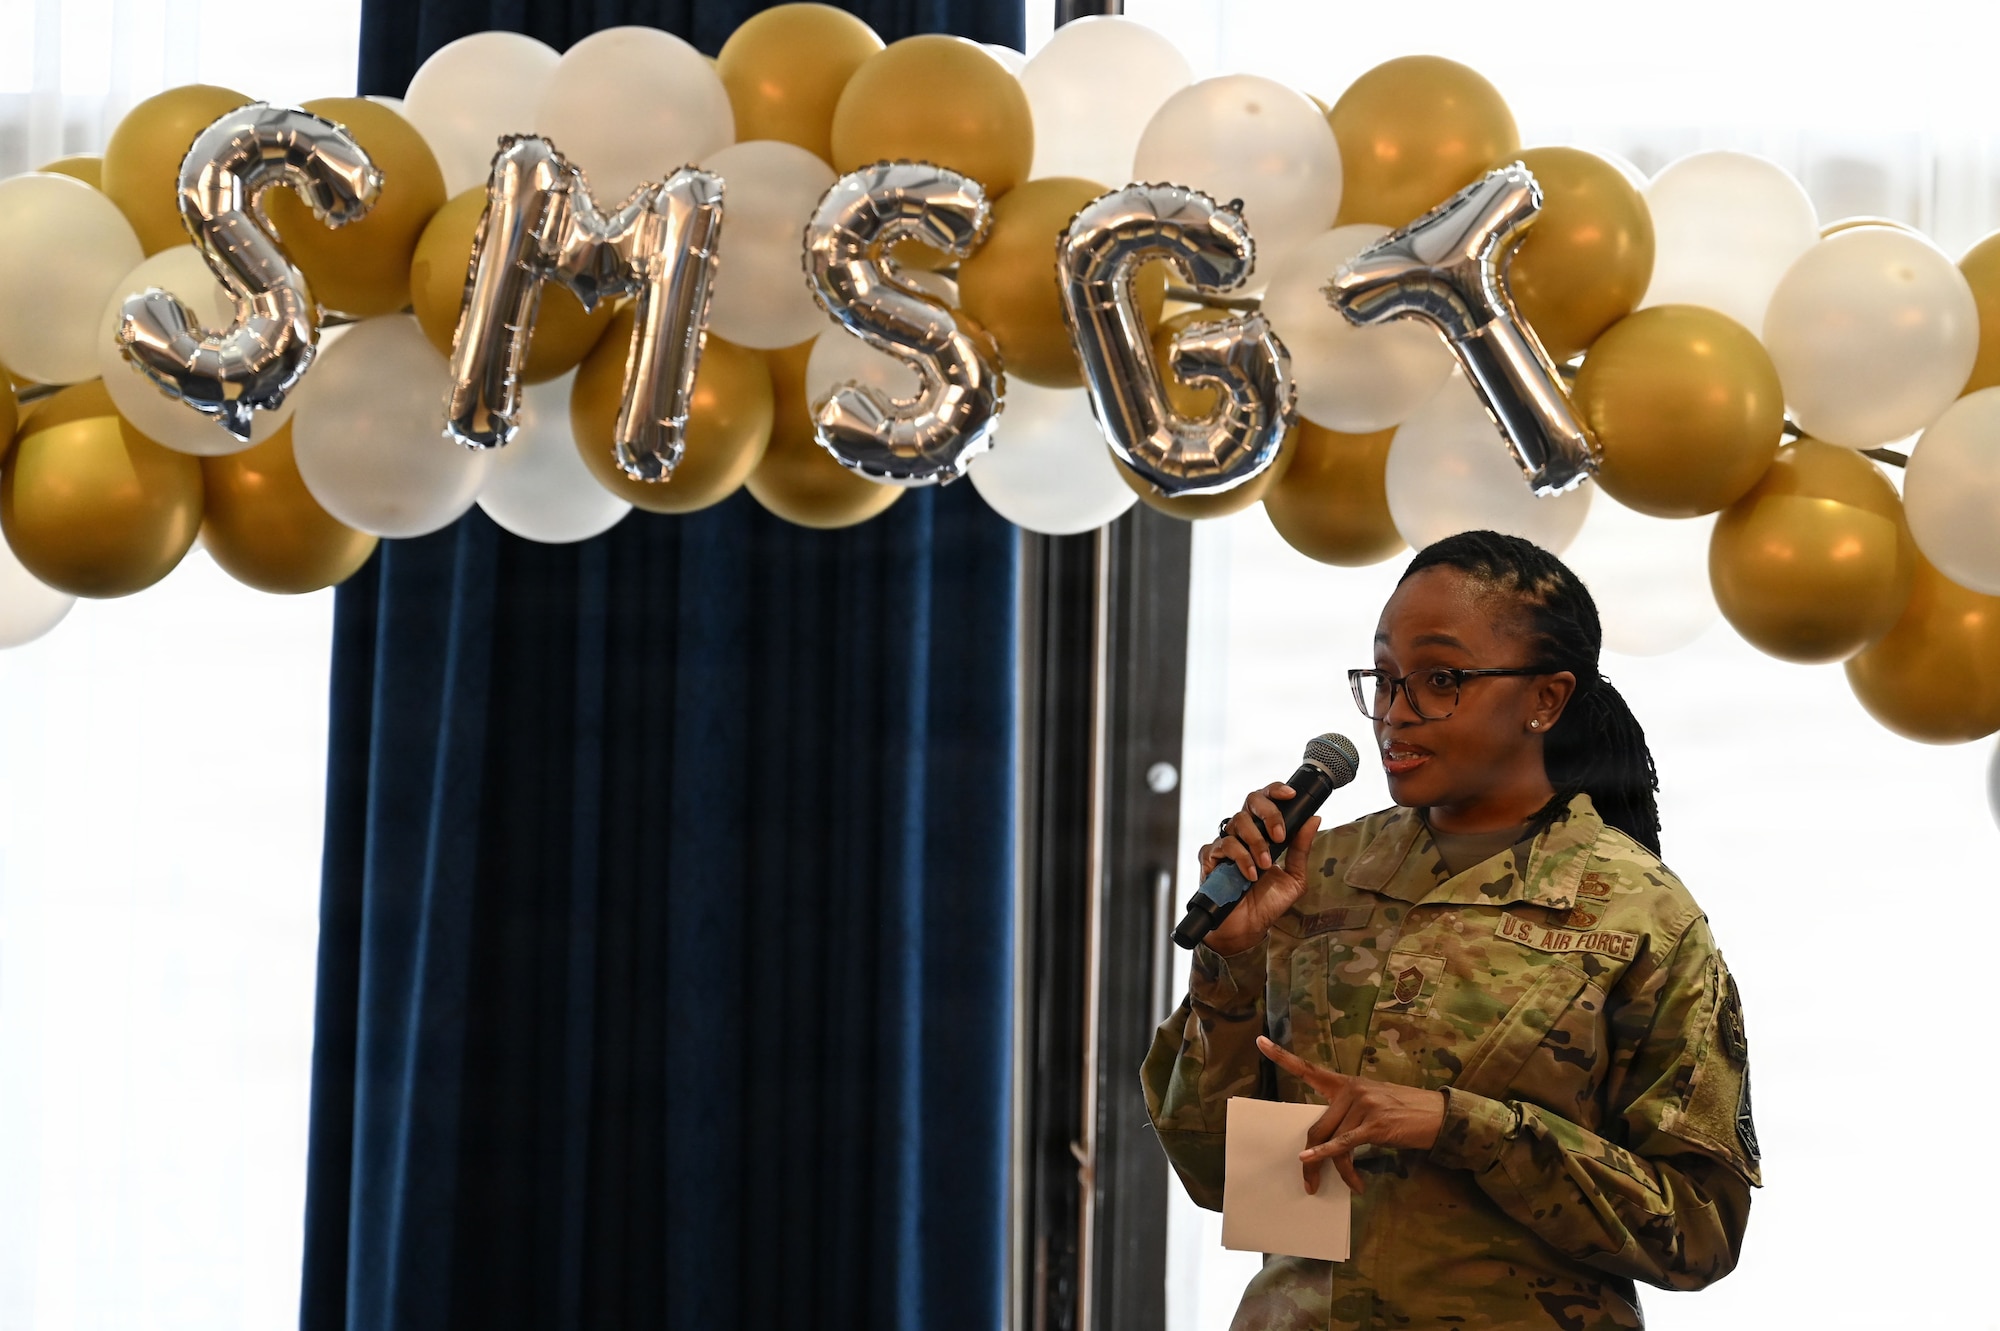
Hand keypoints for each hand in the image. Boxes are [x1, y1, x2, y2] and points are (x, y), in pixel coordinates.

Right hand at [1196, 784, 1320, 955]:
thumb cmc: (1268, 902)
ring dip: (1256, 844)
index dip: (1276, 790)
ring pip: (1237, 823)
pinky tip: (1249, 875)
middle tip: (1279, 836)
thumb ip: (1301, 848)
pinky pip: (1222, 846)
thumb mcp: (1294, 876)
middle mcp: (1243, 833)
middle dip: (1268, 814)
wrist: (1248, 927)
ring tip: (1265, 866)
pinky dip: (1239, 859)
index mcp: (1263, 832)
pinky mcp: (1210, 858)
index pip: (1266, 800)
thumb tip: (1314, 818)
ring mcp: (1225, 844)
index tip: (1291, 795)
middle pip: (1250, 801)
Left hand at [1257, 1036, 1444, 1194]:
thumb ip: (1347, 1114)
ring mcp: (1362, 1105)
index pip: (1309, 1069)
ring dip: (1335, 1170)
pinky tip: (1313, 1163)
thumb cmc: (1404, 1112)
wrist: (1438, 1115)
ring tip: (1348, 1186)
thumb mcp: (1372, 1104)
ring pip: (1331, 1141)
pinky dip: (1326, 1156)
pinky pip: (1343, 1144)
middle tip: (1308, 1181)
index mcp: (1346, 1083)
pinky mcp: (1374, 1125)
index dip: (1282, 1055)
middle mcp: (1351, 1090)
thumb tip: (1325, 1141)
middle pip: (1316, 1126)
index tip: (1260, 1041)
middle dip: (1309, 1158)